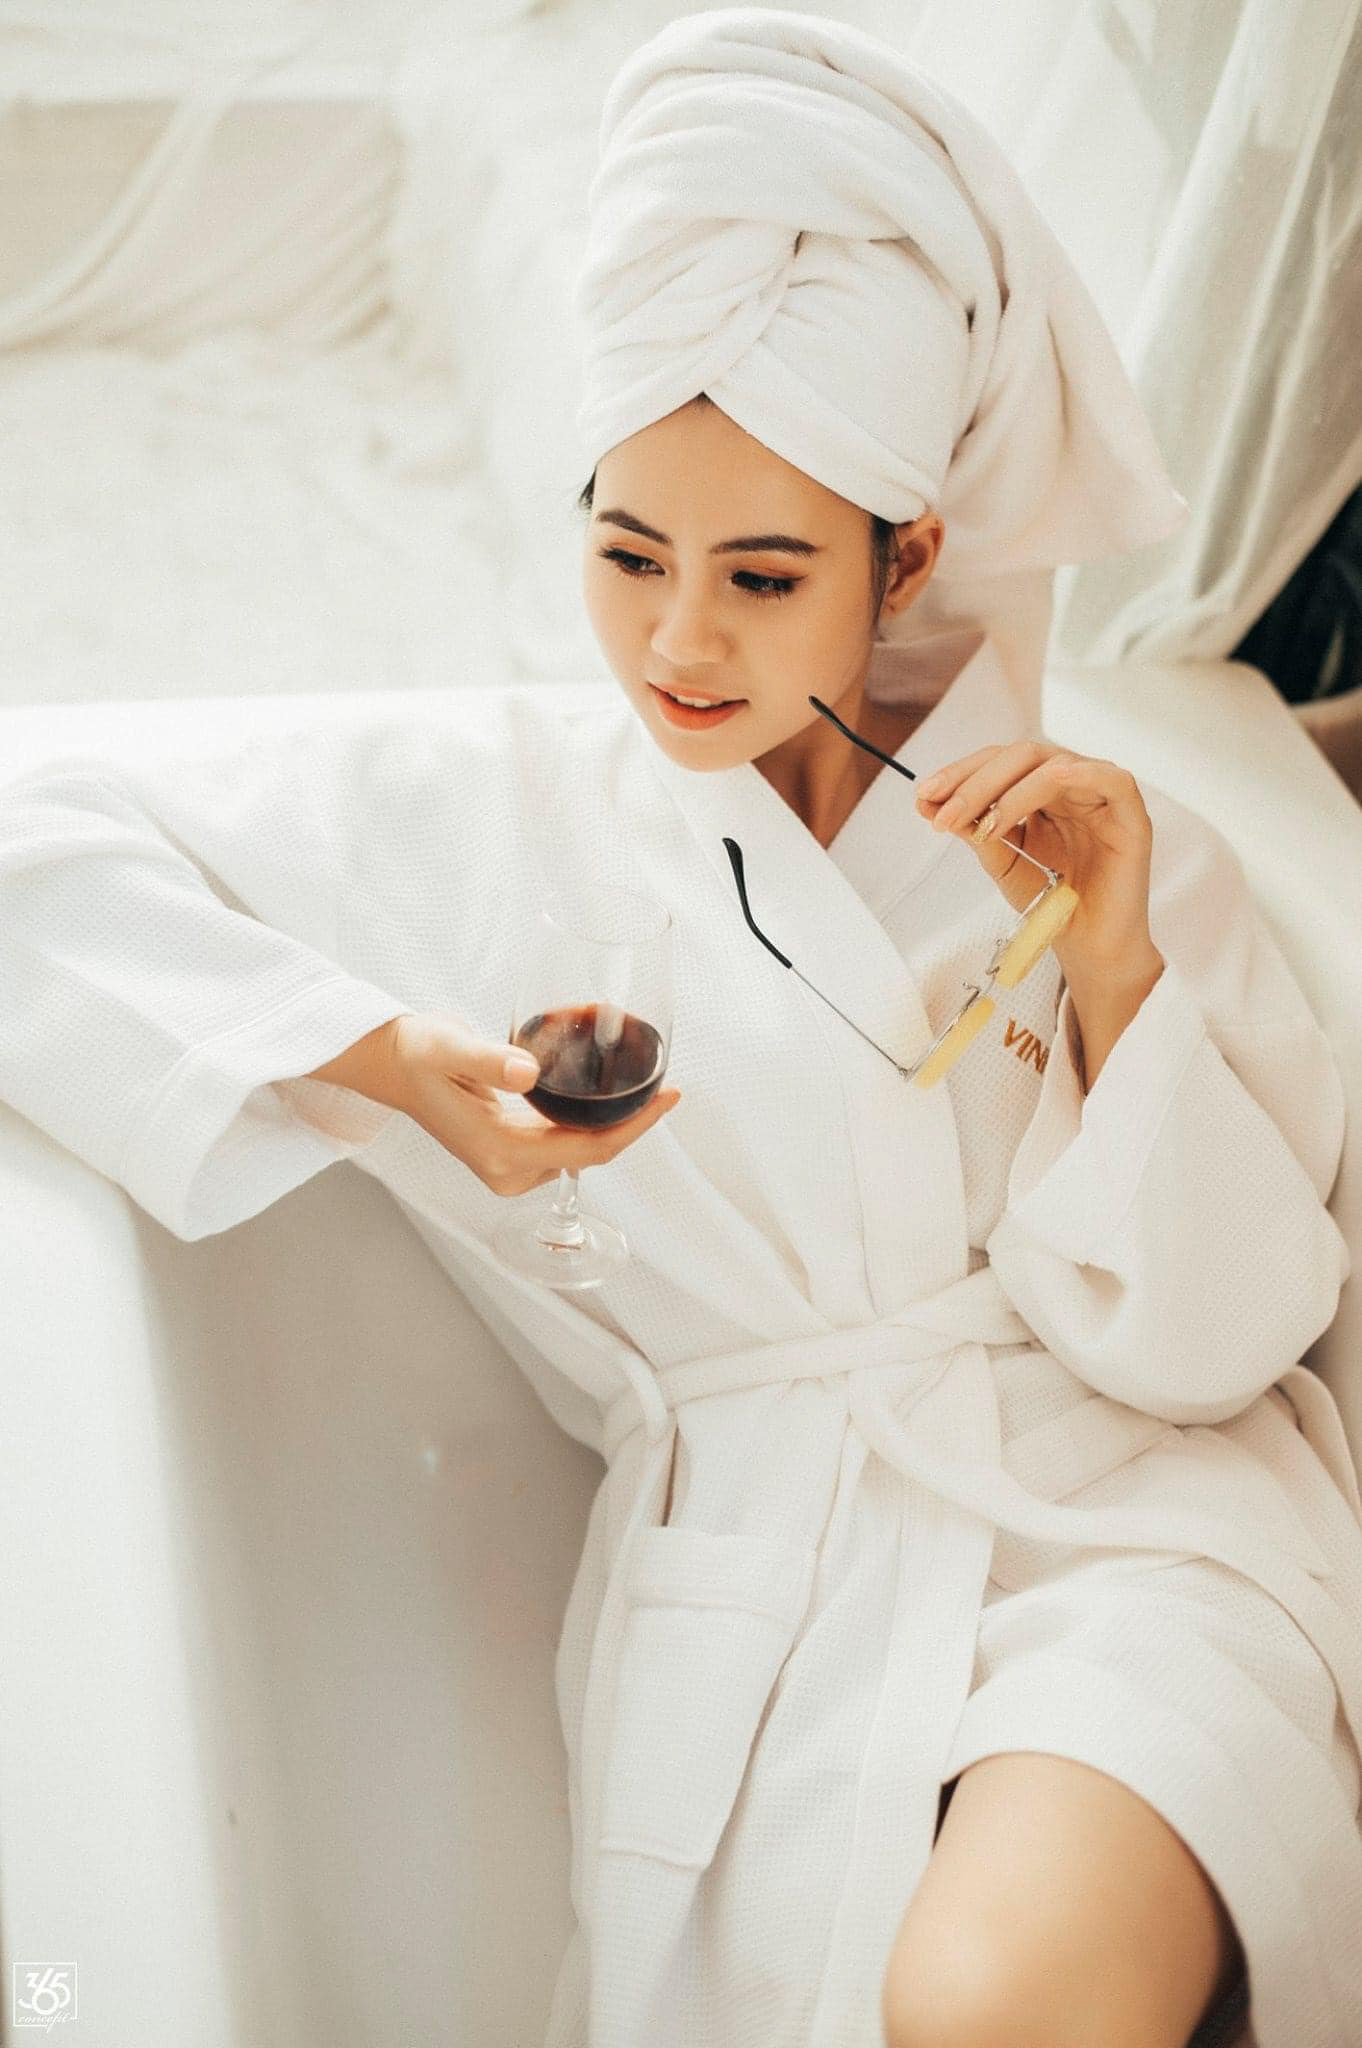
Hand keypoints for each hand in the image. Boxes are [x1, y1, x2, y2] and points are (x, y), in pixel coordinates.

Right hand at [307, 1010, 680, 1197]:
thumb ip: (490, 1060)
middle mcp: (508, 1169)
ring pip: (582, 1147)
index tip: (672, 1096)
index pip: (590, 1150)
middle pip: (593, 1152)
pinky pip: (566, 1140)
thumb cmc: (417, 1053)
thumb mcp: (450, 1047)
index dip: (637, 1126)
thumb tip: (528, 1073)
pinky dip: (588, 1116)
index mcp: (501, 1152)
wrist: (389, 1064)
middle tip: (664, 1077)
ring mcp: (509, 1166)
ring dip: (611, 1116)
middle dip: (631, 1117)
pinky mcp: (510, 1153)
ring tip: (641, 1076)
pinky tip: (602, 1088)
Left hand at [914, 741, 1158, 980]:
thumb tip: (928, 802)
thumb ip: (973, 829)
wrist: (1088, 948)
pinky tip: (1053, 779)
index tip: (924, 796)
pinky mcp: (1131, 816)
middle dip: (976, 782)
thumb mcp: (1001, 863)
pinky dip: (1082, 774)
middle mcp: (1070, 786)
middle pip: (1022, 757)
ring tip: (985, 825)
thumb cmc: (1051, 905)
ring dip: (1013, 789)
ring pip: (1057, 765)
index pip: (998, 764)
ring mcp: (1101, 798)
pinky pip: (1113, 780)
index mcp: (1040, 792)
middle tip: (943, 813)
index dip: (961, 774)